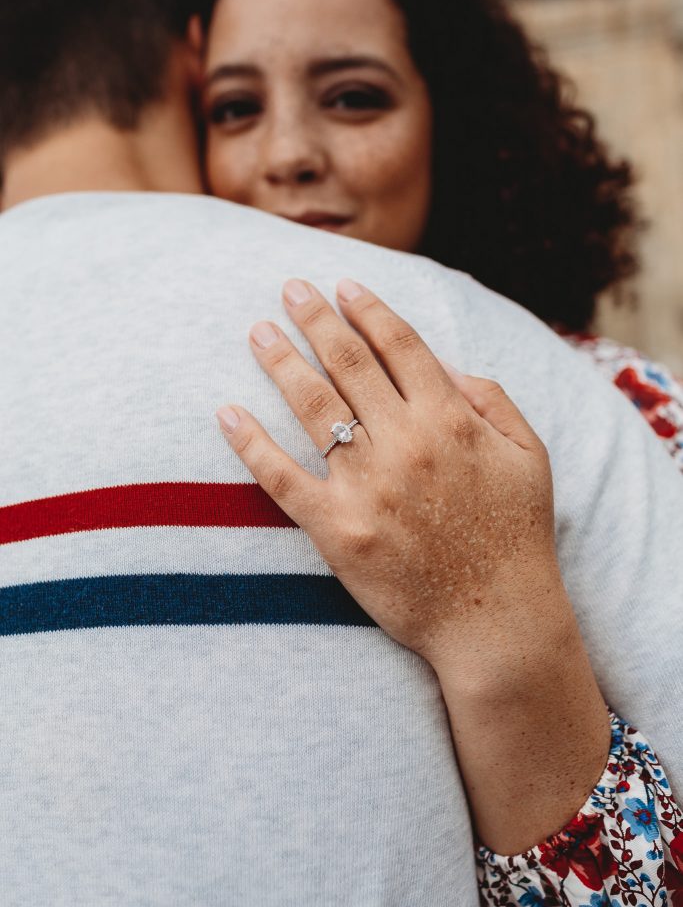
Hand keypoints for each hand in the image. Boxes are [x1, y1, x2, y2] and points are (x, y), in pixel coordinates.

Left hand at [216, 277, 561, 673]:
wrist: (496, 621)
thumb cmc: (516, 536)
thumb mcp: (529, 456)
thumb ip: (492, 400)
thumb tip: (443, 364)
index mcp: (451, 419)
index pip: (400, 346)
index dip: (368, 309)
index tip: (343, 286)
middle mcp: (406, 443)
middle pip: (349, 364)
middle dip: (315, 319)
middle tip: (290, 289)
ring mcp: (368, 486)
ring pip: (313, 407)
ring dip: (281, 362)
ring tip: (258, 332)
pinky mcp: (337, 529)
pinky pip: (282, 477)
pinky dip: (250, 443)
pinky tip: (226, 413)